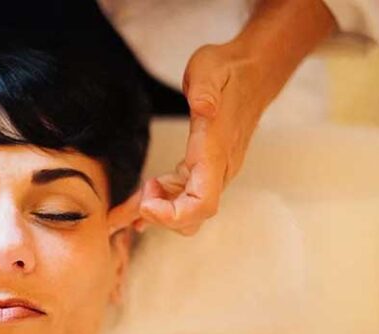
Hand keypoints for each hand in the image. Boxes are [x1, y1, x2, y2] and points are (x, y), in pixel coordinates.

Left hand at [134, 42, 264, 235]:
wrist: (253, 72)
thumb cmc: (229, 72)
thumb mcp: (210, 70)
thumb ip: (205, 90)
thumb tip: (203, 106)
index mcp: (215, 153)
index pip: (202, 204)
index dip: (173, 215)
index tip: (146, 204)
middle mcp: (217, 170)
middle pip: (192, 217)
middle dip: (160, 217)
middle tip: (134, 200)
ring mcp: (212, 172)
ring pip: (185, 210)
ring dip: (155, 211)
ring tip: (125, 208)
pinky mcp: (203, 168)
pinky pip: (181, 196)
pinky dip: (160, 203)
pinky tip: (139, 206)